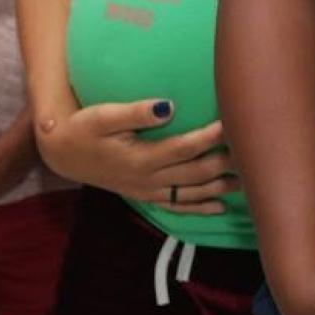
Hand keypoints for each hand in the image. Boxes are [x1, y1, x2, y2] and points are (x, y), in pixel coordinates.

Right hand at [36, 99, 236, 214]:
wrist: (62, 153)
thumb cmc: (83, 128)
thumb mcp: (102, 116)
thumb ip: (134, 112)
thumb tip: (167, 106)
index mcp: (141, 158)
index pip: (184, 148)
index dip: (210, 137)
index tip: (231, 122)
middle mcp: (148, 179)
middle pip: (195, 173)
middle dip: (225, 163)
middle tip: (252, 150)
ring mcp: (148, 191)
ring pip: (191, 193)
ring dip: (220, 188)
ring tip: (248, 180)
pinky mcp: (146, 196)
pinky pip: (177, 206)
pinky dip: (200, 208)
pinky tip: (221, 207)